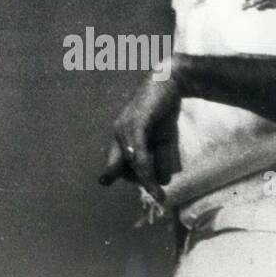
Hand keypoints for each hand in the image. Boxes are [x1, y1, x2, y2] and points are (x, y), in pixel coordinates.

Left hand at [98, 76, 182, 202]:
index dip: (111, 172)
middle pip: (121, 164)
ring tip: (159, 195)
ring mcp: (126, 126)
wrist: (171, 81)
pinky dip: (144, 166)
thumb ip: (159, 156)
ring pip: (132, 161)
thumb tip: (163, 180)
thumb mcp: (162, 137)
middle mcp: (119, 130)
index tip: (104, 182)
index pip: (114, 158)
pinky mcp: (137, 122)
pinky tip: (150, 177)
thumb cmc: (164, 108)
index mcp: (122, 133)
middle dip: (136, 180)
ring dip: (147, 181)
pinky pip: (138, 150)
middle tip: (155, 190)